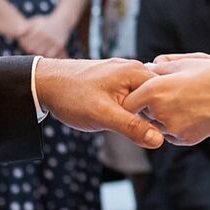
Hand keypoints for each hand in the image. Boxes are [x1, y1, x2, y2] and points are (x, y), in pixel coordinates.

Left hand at [15, 17, 67, 59]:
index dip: (23, 45)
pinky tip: (46, 50)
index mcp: (37, 30)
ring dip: (38, 52)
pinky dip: (47, 54)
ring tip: (38, 48)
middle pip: (31, 49)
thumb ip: (25, 27)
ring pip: (40, 53)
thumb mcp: (35, 21)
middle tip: (31, 47)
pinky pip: (49, 55)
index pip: (25, 43)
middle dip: (30, 49)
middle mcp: (45, 36)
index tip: (25, 43)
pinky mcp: (59, 45)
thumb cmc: (45, 22)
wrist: (63, 21)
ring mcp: (53, 41)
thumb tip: (18, 33)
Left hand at [34, 58, 163, 148]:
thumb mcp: (103, 115)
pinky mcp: (114, 81)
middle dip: (156, 114)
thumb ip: (131, 127)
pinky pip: (132, 96)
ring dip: (143, 113)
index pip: (166, 93)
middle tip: (150, 132)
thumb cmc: (71, 96)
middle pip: (157, 96)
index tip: (164, 129)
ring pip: (144, 98)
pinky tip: (125, 120)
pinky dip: (132, 109)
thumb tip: (158, 140)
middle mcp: (133, 69)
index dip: (166, 113)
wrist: (43, 84)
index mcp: (136, 72)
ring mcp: (123, 74)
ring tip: (136, 127)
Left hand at [126, 57, 209, 145]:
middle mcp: (158, 111)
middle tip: (172, 95)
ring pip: (157, 124)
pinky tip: (196, 113)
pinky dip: (178, 125)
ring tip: (188, 102)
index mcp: (154, 89)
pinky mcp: (184, 139)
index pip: (128, 101)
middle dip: (150, 106)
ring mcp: (171, 128)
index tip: (144, 91)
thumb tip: (149, 66)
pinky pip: (172, 133)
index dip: (135, 96)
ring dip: (164, 117)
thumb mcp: (187, 61)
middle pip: (142, 113)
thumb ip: (162, 65)